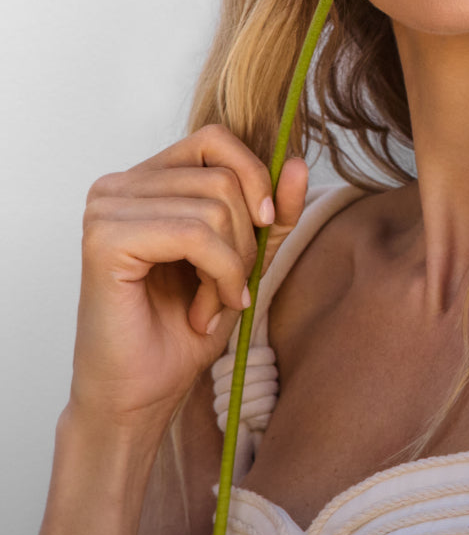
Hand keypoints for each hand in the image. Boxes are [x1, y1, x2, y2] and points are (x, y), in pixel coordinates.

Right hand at [73, 124, 308, 429]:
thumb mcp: (244, 259)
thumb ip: (272, 211)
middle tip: (230, 289)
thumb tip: (298, 163)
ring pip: (215, 207)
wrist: (140, 395)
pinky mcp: (105, 238)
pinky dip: (219, 276)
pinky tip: (204, 312)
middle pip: (223, 177)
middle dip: (246, 241)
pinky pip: (195, 235)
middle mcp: (118, 184)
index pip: (215, 140)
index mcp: (145, 179)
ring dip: (231, 268)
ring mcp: (106, 207)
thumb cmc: (182, 329)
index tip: (268, 227)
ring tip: (211, 305)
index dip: (255, 178)